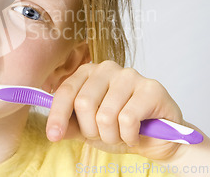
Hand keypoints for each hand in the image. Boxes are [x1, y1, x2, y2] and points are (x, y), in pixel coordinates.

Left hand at [46, 60, 184, 159]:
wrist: (157, 140)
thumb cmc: (120, 129)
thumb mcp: (88, 129)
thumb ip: (69, 125)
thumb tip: (52, 129)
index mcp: (89, 72)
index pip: (66, 91)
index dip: (57, 115)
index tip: (53, 135)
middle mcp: (108, 68)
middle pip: (84, 103)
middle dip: (91, 130)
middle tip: (104, 134)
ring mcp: (130, 75)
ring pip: (106, 115)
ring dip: (112, 136)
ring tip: (122, 134)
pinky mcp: (151, 88)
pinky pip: (128, 120)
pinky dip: (129, 136)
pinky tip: (136, 134)